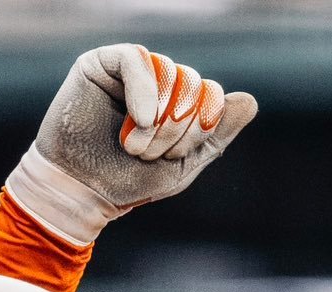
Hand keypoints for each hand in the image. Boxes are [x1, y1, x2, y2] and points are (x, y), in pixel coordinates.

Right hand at [8, 44, 257, 243]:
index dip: (203, 122)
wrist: (81, 192)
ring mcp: (131, 70)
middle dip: (177, 128)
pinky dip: (144, 92)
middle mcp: (157, 81)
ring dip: (158, 120)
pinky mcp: (103, 63)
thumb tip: (250, 101)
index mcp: (178, 102)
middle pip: (193, 83)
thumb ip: (216, 136)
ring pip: (169, 73)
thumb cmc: (128, 182)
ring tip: (135, 147)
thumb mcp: (182, 166)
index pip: (211, 94)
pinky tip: (138, 120)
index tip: (178, 154)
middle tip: (149, 155)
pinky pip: (138, 59)